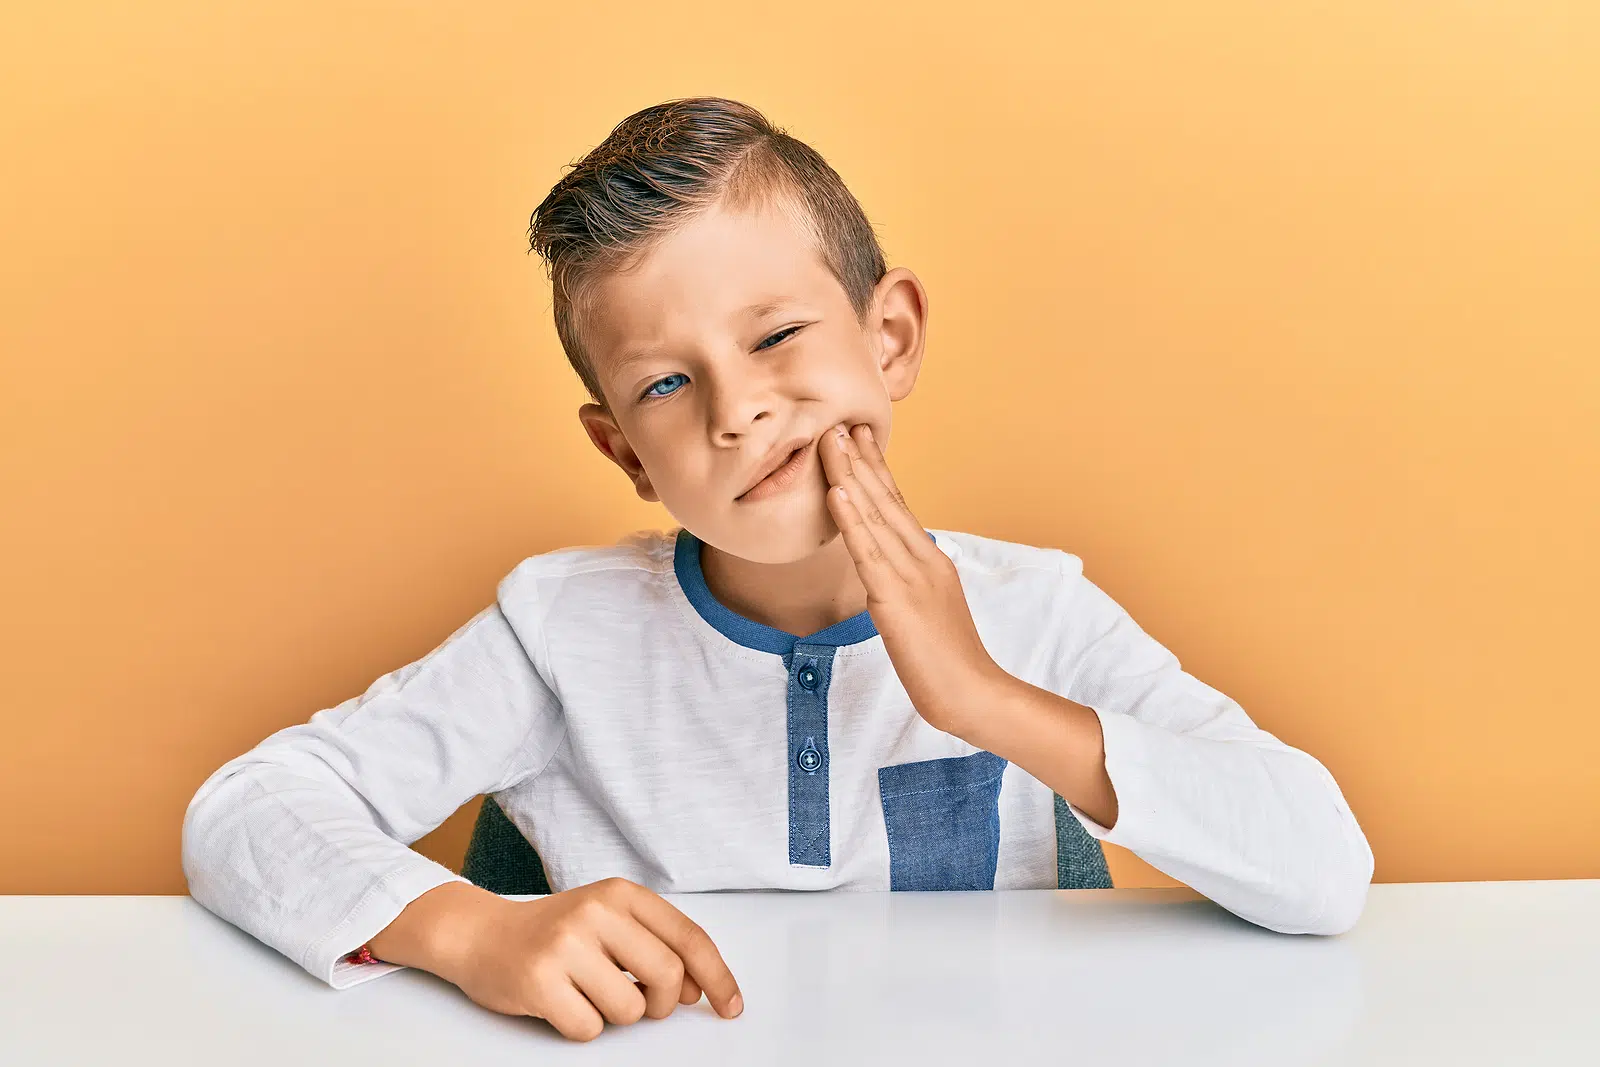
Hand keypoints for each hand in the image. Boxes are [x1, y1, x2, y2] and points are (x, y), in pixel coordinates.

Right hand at [409, 878, 742, 1041]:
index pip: (689, 937)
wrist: (480, 934)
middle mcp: (595, 912)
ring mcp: (565, 945)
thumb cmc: (554, 933)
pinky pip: (589, 1028)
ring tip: (588, 993)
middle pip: (666, 976)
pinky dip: (582, 1027)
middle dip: (661, 1004)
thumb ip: (655, 946)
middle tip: (641, 1003)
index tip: (730, 1005)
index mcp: (621, 893)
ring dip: (616, 1016)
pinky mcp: (539, 980)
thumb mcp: (608, 922)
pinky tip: (563, 1003)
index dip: (717, 976)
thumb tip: (696, 989)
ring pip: (628, 1009)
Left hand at [818, 421, 1003, 736]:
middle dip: (859, 458)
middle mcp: (923, 558)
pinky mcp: (897, 600)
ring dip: (849, 474)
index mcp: (930, 559)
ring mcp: (911, 576)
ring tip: (830, 440)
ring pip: (874, 515)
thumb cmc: (949, 661)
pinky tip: (836, 493)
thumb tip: (886, 573)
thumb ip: (909, 584)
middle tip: (837, 421)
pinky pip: (868, 552)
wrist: (974, 693)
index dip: (875, 468)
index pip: (898, 504)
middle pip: (885, 498)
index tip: (858, 436)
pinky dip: (851, 519)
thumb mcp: (928, 611)